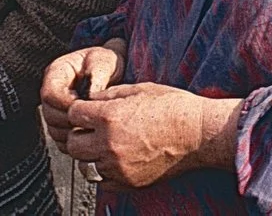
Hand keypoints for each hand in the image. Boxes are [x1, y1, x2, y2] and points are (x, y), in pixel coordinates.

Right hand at [40, 41, 124, 147]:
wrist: (114, 72)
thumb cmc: (107, 64)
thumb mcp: (103, 62)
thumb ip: (97, 75)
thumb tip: (90, 96)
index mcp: (56, 73)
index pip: (50, 94)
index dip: (65, 103)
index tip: (83, 107)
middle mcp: (52, 93)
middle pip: (49, 115)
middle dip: (69, 120)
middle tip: (90, 121)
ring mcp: (56, 110)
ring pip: (54, 130)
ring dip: (72, 133)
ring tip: (92, 127)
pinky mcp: (62, 124)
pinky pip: (61, 140)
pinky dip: (74, 141)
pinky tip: (90, 135)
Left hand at [61, 82, 240, 188]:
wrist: (198, 133)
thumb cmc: (174, 107)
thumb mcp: (139, 89)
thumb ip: (110, 95)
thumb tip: (92, 100)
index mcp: (109, 116)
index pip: (73, 114)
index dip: (80, 109)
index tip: (88, 109)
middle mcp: (109, 143)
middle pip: (73, 143)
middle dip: (79, 133)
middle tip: (91, 128)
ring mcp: (118, 166)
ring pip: (83, 165)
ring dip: (89, 155)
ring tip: (103, 145)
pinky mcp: (128, 183)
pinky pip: (101, 181)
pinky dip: (103, 171)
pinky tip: (116, 159)